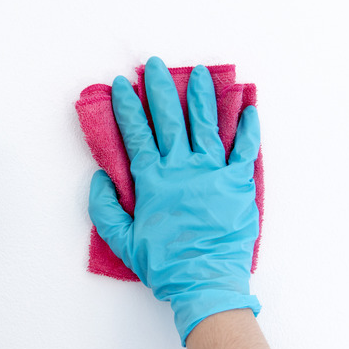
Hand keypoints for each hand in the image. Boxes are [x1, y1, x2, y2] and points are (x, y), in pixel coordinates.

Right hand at [88, 57, 260, 344]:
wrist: (204, 283)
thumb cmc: (163, 265)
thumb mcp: (122, 241)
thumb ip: (104, 208)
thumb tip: (100, 178)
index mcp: (153, 180)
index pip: (136, 134)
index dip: (127, 107)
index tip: (122, 85)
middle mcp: (182, 168)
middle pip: (169, 119)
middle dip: (159, 89)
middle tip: (154, 66)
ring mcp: (213, 172)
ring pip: (205, 124)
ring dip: (200, 96)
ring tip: (198, 73)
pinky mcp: (238, 183)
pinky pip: (245, 149)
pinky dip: (248, 128)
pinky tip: (248, 108)